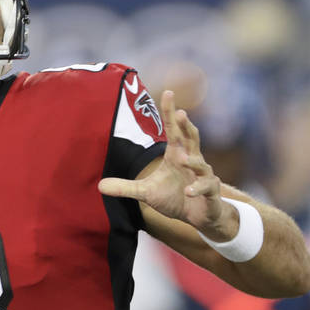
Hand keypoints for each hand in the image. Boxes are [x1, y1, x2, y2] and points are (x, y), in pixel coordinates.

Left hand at [98, 90, 235, 239]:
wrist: (197, 217)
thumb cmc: (174, 197)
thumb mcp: (146, 192)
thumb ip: (125, 187)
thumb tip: (99, 186)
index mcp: (176, 155)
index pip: (174, 130)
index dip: (171, 112)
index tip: (168, 92)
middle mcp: (191, 160)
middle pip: (191, 138)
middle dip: (187, 126)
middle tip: (181, 113)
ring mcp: (203, 175)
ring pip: (201, 163)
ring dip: (192, 160)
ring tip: (182, 158)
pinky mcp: (210, 191)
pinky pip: (206, 187)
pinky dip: (197, 188)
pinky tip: (188, 191)